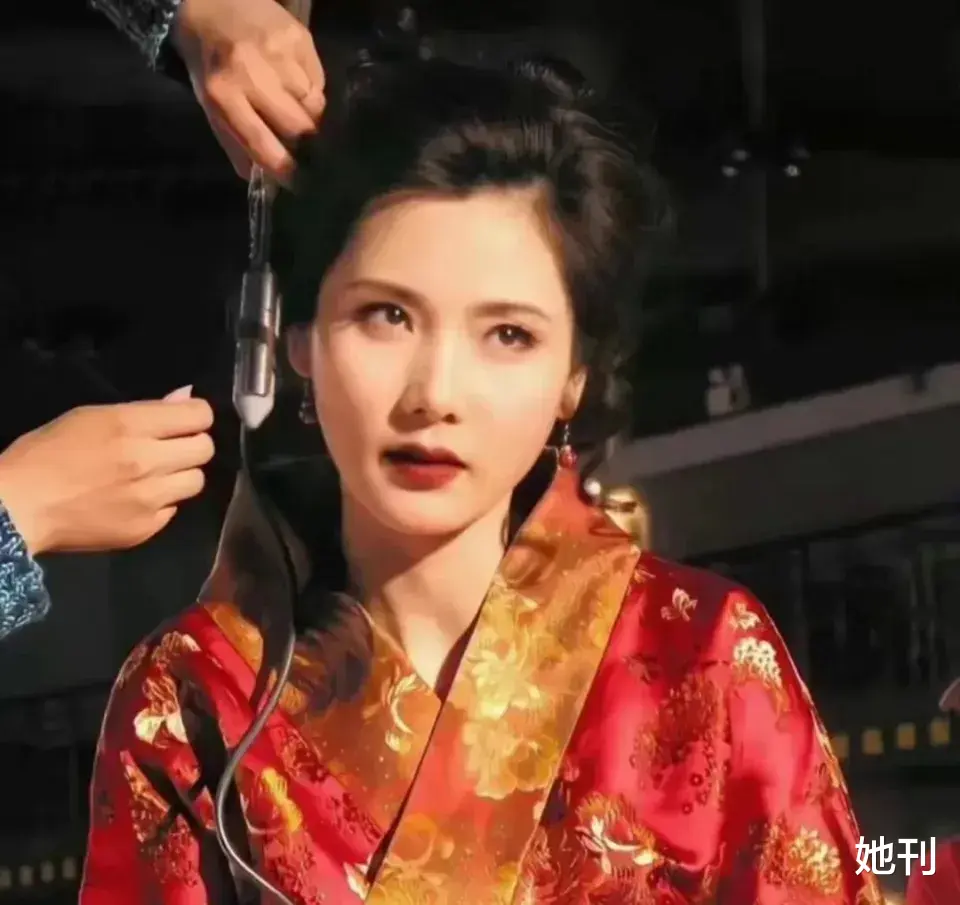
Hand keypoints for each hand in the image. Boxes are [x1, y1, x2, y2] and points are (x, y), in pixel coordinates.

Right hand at [0, 392, 214, 555]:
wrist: (17, 509)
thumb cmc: (46, 454)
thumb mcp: (90, 417)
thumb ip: (144, 410)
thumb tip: (183, 398)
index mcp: (131, 426)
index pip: (198, 416)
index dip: (196, 415)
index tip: (186, 420)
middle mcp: (147, 461)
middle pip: (205, 449)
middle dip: (192, 444)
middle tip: (171, 448)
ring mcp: (150, 498)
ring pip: (196, 481)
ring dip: (180, 475)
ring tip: (155, 476)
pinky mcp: (145, 528)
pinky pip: (173, 510)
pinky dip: (161, 503)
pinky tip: (136, 499)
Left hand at [172, 0, 324, 183]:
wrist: (210, 4)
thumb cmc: (211, 66)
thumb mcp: (211, 107)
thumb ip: (238, 144)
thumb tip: (269, 182)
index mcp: (223, 96)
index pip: (263, 144)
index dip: (286, 169)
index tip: (299, 182)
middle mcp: (252, 74)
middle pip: (299, 126)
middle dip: (307, 144)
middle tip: (309, 151)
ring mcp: (278, 53)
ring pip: (315, 105)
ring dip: (310, 114)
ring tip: (298, 109)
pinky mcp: (298, 37)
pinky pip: (319, 81)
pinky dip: (312, 89)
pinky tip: (296, 82)